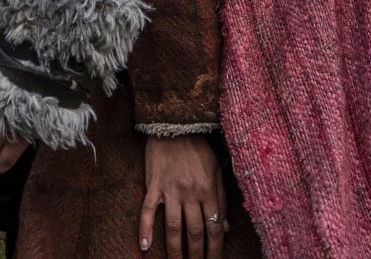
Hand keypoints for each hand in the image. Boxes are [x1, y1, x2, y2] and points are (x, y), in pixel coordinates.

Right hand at [140, 135, 226, 256]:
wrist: (175, 125)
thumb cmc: (199, 149)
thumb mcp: (217, 171)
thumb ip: (221, 200)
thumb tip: (225, 228)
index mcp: (209, 191)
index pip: (214, 228)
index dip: (215, 249)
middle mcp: (190, 193)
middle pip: (194, 233)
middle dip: (197, 255)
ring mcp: (170, 190)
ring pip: (172, 228)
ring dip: (175, 251)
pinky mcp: (153, 186)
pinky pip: (147, 211)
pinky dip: (145, 230)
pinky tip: (145, 247)